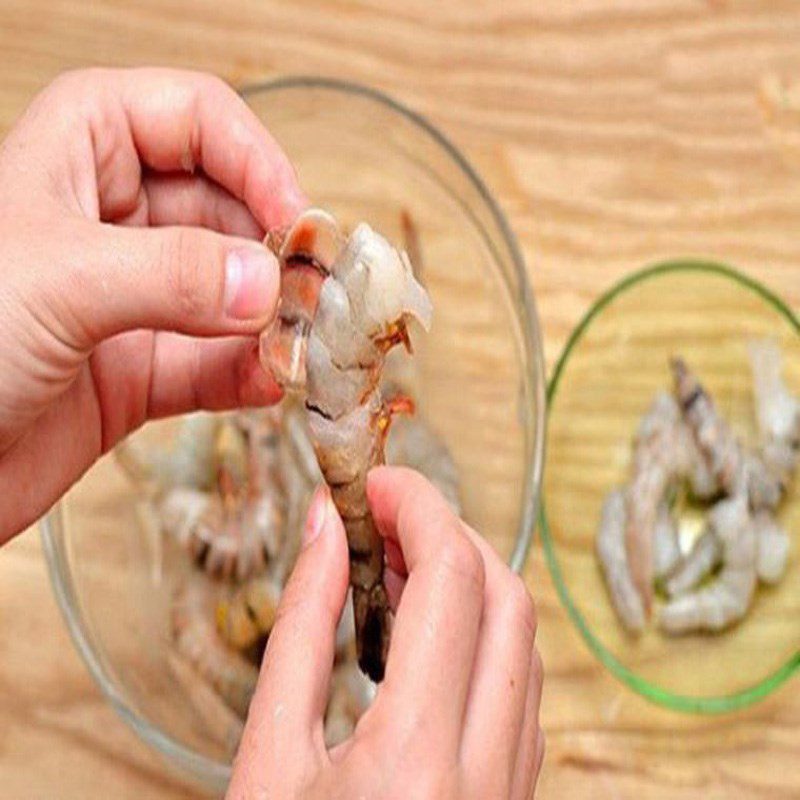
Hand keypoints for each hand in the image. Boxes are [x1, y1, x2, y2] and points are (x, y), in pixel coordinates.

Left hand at [0, 68, 304, 541]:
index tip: (294, 217)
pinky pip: (211, 365)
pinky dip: (246, 374)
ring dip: (270, 318)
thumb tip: (266, 283)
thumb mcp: (56, 280)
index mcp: (77, 156)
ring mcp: (128, 303)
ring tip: (304, 341)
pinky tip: (272, 382)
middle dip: (273, 248)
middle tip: (314, 289)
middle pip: (223, 211)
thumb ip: (170, 275)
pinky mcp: (135, 374)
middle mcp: (109, 224)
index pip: (191, 119)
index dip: (253, 157)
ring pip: (227, 294)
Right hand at [228, 467, 543, 799]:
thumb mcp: (267, 755)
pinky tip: (426, 627)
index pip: (451, 580)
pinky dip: (480, 633)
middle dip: (449, 534)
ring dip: (470, 581)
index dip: (417, 507)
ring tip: (399, 565)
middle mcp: (487, 772)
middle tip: (386, 516)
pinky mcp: (515, 795)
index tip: (375, 485)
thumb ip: (301, 628)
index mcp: (417, 760)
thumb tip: (325, 526)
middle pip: (506, 597)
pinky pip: (518, 687)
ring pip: (522, 640)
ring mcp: (513, 787)